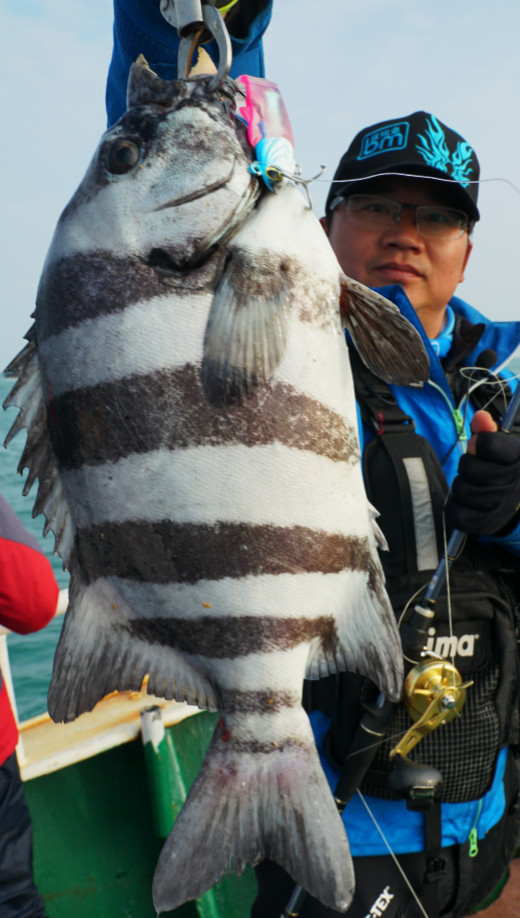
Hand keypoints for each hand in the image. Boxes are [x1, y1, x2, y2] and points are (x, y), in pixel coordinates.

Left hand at [445, 410, 519, 535]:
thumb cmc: (508, 470)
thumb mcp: (505, 448)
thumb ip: (490, 432)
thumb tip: (480, 417)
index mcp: (518, 457)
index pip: (486, 443)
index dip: (477, 444)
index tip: (479, 448)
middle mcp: (513, 483)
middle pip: (467, 466)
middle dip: (467, 466)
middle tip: (478, 471)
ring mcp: (500, 505)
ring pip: (459, 489)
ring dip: (462, 486)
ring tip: (475, 487)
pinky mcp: (486, 524)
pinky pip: (455, 513)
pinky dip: (455, 508)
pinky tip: (466, 503)